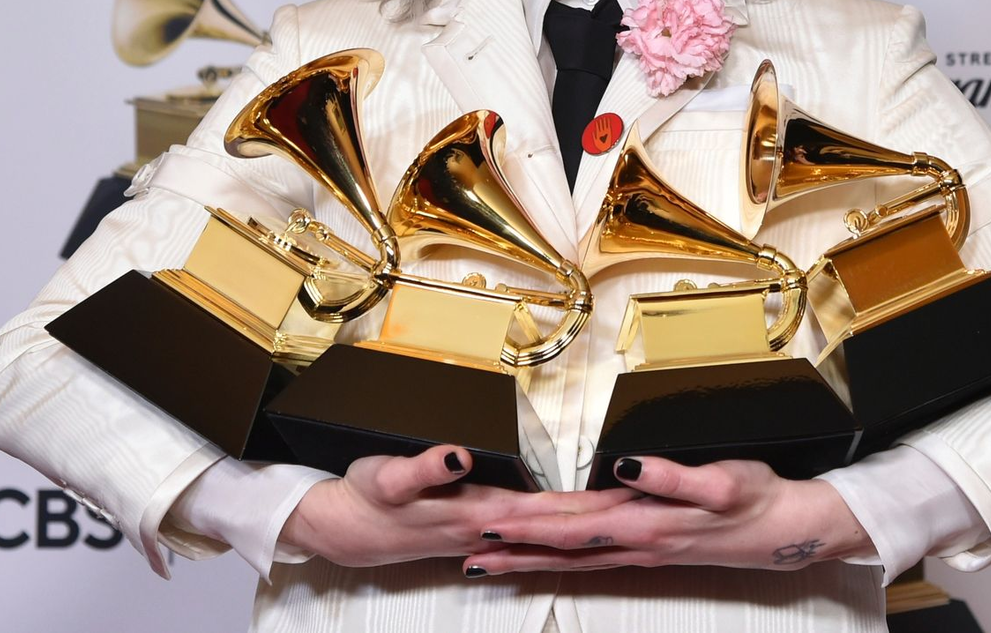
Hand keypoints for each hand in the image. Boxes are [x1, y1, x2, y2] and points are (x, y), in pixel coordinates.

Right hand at [280, 444, 638, 568]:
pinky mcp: (477, 531)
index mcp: (476, 511)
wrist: (342, 529)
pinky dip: (556, 535)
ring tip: (627, 519)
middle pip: (557, 526)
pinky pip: (528, 536)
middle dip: (603, 518)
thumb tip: (459, 453)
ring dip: (586, 528)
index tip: (624, 500)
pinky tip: (573, 537)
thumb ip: (424, 466)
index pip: (545, 510)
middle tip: (648, 510)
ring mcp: (484, 534)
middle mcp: (487, 527)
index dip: (586, 506)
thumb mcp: (388, 475)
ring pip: (547, 533)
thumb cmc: (366, 497)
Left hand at [462, 457, 873, 575]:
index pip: (573, 524)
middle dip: (514, 548)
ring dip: (529, 560)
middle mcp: (635, 541)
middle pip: (563, 546)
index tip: (489, 523)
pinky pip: (594, 559)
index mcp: (643, 522)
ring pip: (573, 557)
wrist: (786, 529)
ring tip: (488, 563)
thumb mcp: (719, 480)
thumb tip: (625, 465)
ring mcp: (641, 550)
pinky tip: (544, 561)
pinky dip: (561, 560)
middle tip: (468, 550)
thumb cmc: (753, 497)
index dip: (530, 524)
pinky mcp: (650, 550)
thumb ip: (671, 476)